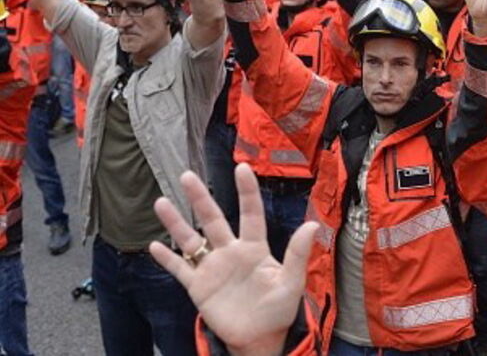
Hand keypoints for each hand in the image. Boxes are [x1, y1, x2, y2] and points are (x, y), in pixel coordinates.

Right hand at [150, 164, 315, 355]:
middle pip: (213, 219)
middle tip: (187, 175)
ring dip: (176, 222)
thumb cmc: (279, 310)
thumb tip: (312, 225)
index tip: (241, 167)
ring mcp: (213, 268)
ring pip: (191, 240)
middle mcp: (231, 252)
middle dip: (200, 198)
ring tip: (161, 202)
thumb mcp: (292, 282)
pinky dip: (167, 259)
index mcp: (255, 248)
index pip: (250, 214)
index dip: (246, 191)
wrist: (260, 339)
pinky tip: (154, 245)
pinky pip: (181, 269)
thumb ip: (297, 254)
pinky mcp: (199, 287)